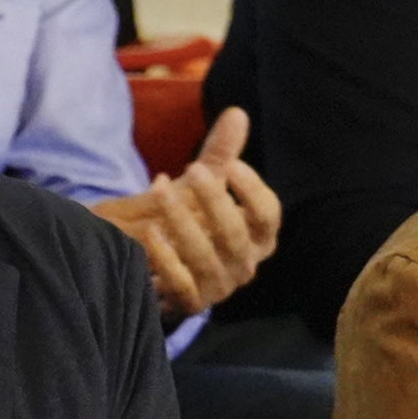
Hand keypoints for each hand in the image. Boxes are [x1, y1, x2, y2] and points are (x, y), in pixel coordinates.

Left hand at [90, 106, 283, 319]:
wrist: (158, 272)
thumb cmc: (189, 224)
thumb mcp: (202, 189)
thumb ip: (220, 155)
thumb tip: (237, 113)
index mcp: (257, 237)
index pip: (268, 215)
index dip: (252, 191)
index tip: (230, 166)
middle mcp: (244, 265)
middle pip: (236, 235)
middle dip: (214, 201)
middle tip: (192, 169)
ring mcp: (218, 288)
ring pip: (205, 258)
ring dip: (182, 223)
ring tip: (159, 191)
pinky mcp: (190, 305)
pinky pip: (181, 285)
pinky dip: (165, 259)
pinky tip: (149, 234)